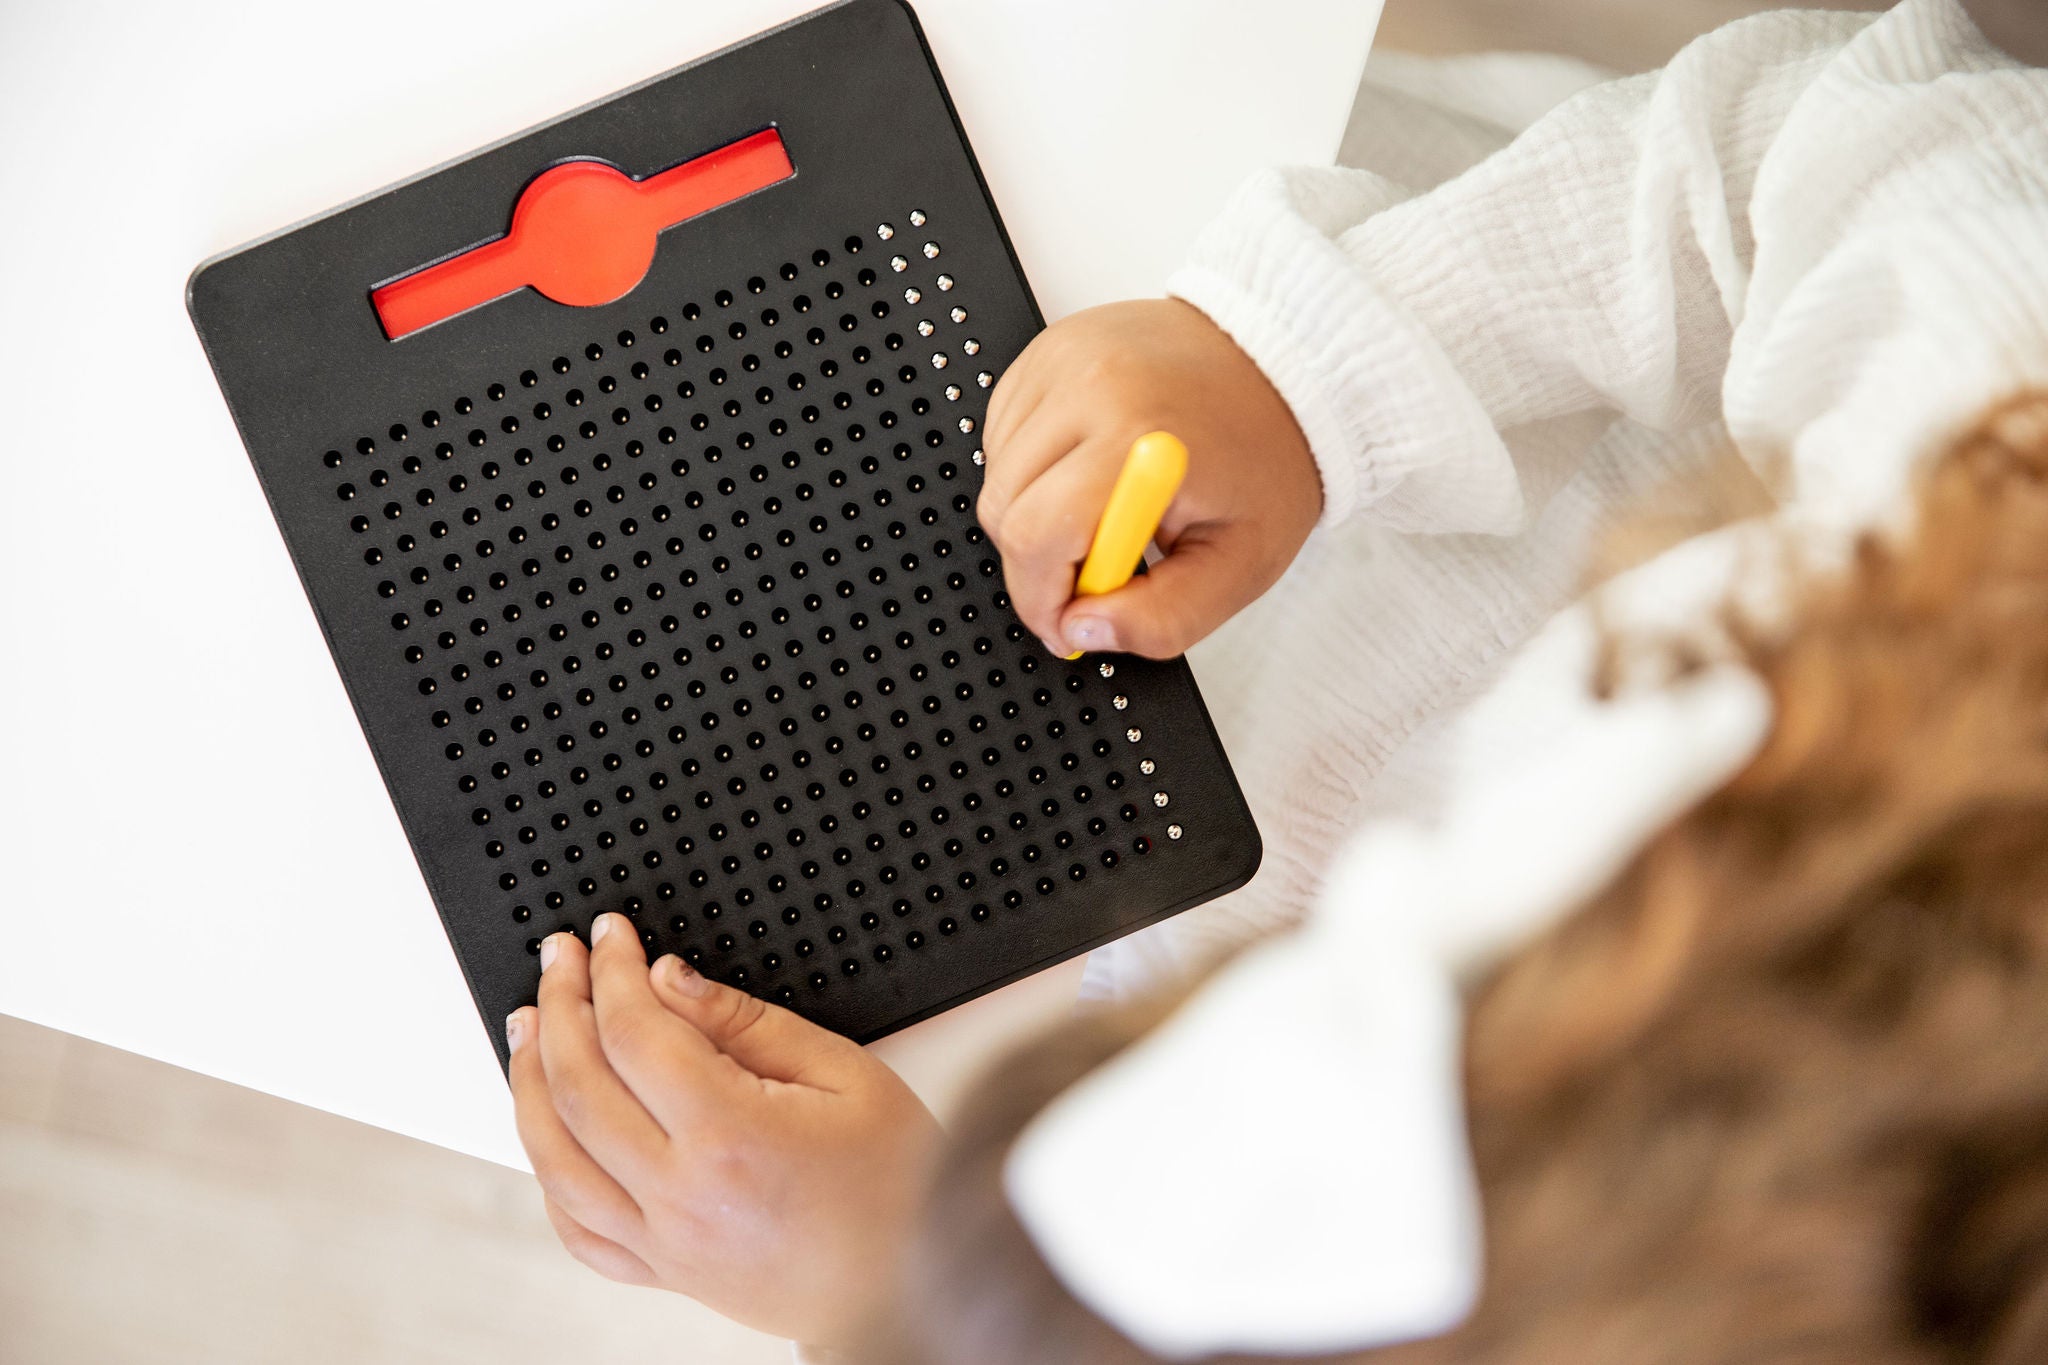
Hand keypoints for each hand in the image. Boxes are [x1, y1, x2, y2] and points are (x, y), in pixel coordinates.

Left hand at [506, 913, 941, 1346]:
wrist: (913, 1286)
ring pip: (553, 1156)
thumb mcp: (844, 1074)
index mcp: (730, 1138)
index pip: (634, 1034)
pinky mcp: (663, 1272)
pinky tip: (546, 1128)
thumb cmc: (897, 1184)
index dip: (613, 971)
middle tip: (561, 958)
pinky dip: (546, 1170)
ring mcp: (664, 1242)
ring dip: (528, 1081)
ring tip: (529, 1025)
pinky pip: (575, 1226)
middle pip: (578, 1085)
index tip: (610, 937)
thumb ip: (746, 1024)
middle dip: (561, 1004)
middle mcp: (682, 1197)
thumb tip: (669, 981)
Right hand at [979, 298, 1320, 658]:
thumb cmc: (1267, 457)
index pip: (1036, 535)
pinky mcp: (1048, 346)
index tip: (1070, 622)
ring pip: (997, 472)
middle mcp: (1089, 383)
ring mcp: (1062, 356)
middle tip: (1102, 568)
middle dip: (1037, 561)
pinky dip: (1033, 468)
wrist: (1285, 365)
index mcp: (1137, 436)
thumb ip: (1162, 619)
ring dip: (1034, 512)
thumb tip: (1082, 631)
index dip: (1041, 598)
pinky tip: (1088, 469)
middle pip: (1003, 506)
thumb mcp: (1240, 565)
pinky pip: (1004, 432)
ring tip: (1106, 509)